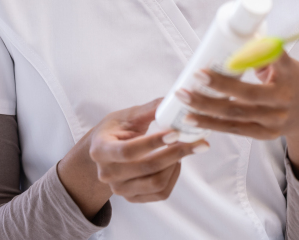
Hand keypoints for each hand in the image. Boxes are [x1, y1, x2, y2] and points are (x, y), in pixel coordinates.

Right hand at [57, 99, 208, 216]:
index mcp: (100, 150)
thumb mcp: (127, 116)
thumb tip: (174, 99)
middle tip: (198, 141)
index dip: (153, 143)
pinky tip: (177, 162)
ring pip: (156, 183)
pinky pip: (160, 193)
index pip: (128, 151)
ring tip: (184, 148)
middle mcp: (107, 174)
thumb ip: (149, 110)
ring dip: (176, 165)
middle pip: (147, 168)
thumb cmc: (115, 129)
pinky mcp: (132, 198)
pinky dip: (173, 177)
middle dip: (175, 153)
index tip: (176, 132)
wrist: (102, 152)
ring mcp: (119, 189)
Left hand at [177, 55, 298, 180]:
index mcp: (289, 74)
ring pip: (235, 114)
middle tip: (195, 76)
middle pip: (247, 95)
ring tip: (183, 98)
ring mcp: (273, 121)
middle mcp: (282, 100)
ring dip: (206, 107)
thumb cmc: (295, 82)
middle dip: (218, 86)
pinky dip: (211, 124)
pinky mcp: (264, 134)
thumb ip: (262, 56)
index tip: (243, 44)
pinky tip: (192, 118)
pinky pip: (234, 129)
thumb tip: (232, 43)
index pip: (274, 60)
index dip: (256, 54)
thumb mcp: (287, 64)